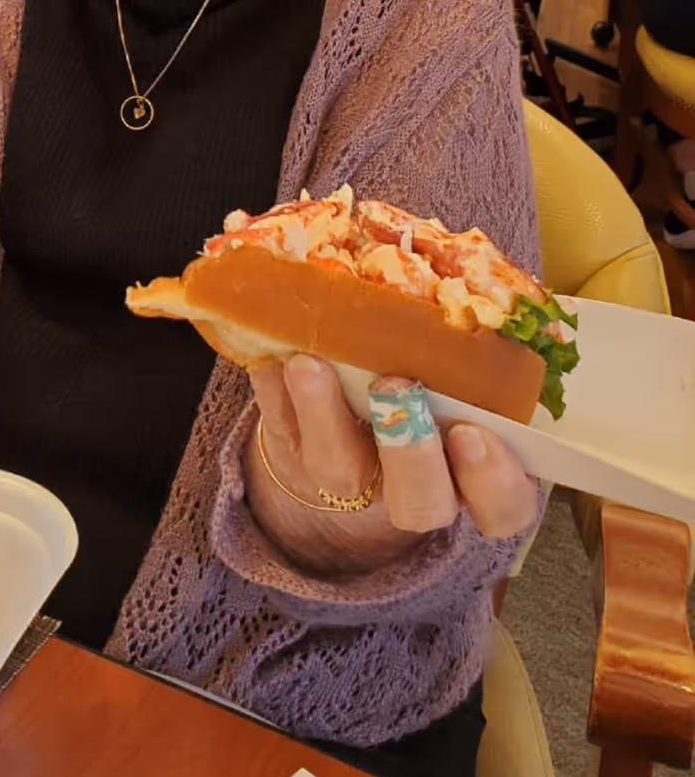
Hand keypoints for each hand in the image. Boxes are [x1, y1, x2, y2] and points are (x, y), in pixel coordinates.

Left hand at [244, 356, 536, 576]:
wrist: (356, 416)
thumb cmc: (435, 378)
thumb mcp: (467, 363)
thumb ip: (473, 331)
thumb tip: (465, 270)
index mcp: (476, 469)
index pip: (505, 506)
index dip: (494, 481)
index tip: (474, 435)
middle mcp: (414, 484)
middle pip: (420, 501)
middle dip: (409, 452)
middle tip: (396, 387)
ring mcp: (349, 474)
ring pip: (337, 467)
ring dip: (323, 414)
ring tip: (309, 363)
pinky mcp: (292, 452)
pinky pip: (280, 427)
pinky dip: (274, 388)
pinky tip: (272, 353)